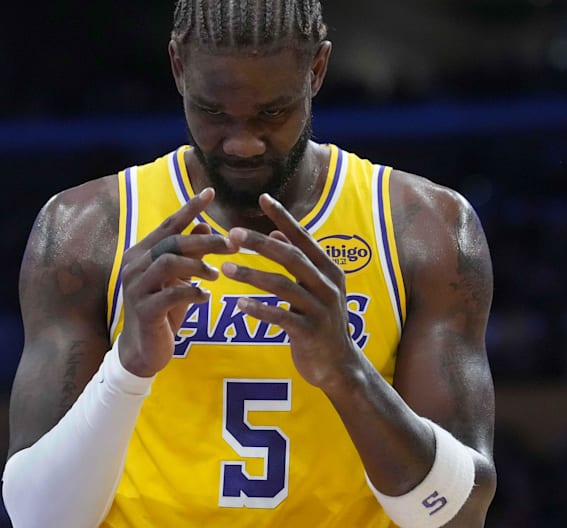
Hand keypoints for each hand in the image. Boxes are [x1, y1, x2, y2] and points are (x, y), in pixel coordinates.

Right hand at [118, 188, 236, 376]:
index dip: (189, 208)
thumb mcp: (178, 280)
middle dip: (205, 240)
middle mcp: (134, 266)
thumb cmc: (163, 312)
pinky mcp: (144, 310)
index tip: (211, 192)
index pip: (168, 225)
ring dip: (198, 266)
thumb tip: (205, 225)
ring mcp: (135, 288)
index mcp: (142, 253)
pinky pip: (171, 294)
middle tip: (233, 244)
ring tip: (217, 274)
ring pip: (169, 263)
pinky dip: (192, 292)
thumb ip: (189, 254)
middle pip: (172, 242)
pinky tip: (205, 297)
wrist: (143, 351)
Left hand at [222, 193, 363, 390]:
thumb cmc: (321, 323)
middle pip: (291, 257)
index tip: (263, 199)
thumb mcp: (314, 288)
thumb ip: (298, 262)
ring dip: (252, 275)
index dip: (284, 217)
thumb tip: (276, 232)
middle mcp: (328, 285)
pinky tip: (239, 305)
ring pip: (283, 285)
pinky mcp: (311, 332)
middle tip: (232, 234)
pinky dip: (260, 309)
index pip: (303, 238)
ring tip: (226, 269)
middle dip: (260, 244)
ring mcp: (321, 309)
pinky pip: (281, 317)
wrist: (340, 366)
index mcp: (329, 270)